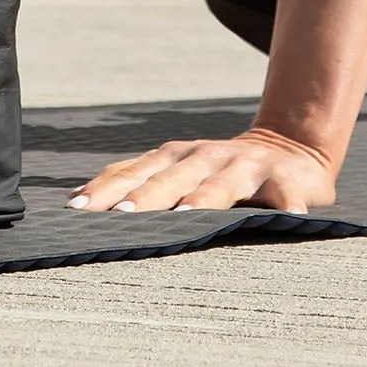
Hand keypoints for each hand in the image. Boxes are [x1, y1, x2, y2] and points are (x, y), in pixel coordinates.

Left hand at [66, 125, 338, 213]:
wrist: (291, 148)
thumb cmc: (219, 172)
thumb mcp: (178, 169)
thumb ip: (138, 181)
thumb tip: (75, 202)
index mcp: (175, 156)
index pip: (133, 171)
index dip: (106, 188)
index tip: (77, 208)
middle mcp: (206, 156)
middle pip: (170, 178)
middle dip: (145, 196)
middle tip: (122, 217)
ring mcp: (245, 165)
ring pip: (221, 184)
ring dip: (204, 199)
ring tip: (187, 217)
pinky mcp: (285, 178)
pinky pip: (286, 193)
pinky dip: (287, 203)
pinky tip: (288, 218)